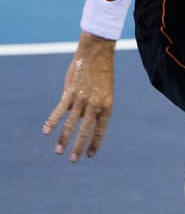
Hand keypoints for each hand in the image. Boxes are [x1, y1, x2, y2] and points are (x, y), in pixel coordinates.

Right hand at [43, 33, 116, 161]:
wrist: (97, 53)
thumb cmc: (101, 72)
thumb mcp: (103, 91)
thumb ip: (93, 106)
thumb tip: (79, 119)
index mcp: (107, 105)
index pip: (100, 130)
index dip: (95, 143)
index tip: (90, 155)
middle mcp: (95, 105)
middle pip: (86, 130)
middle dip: (78, 147)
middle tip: (73, 160)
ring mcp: (82, 99)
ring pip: (71, 124)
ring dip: (63, 138)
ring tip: (58, 151)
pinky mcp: (70, 92)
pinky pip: (60, 110)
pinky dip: (52, 121)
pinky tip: (46, 131)